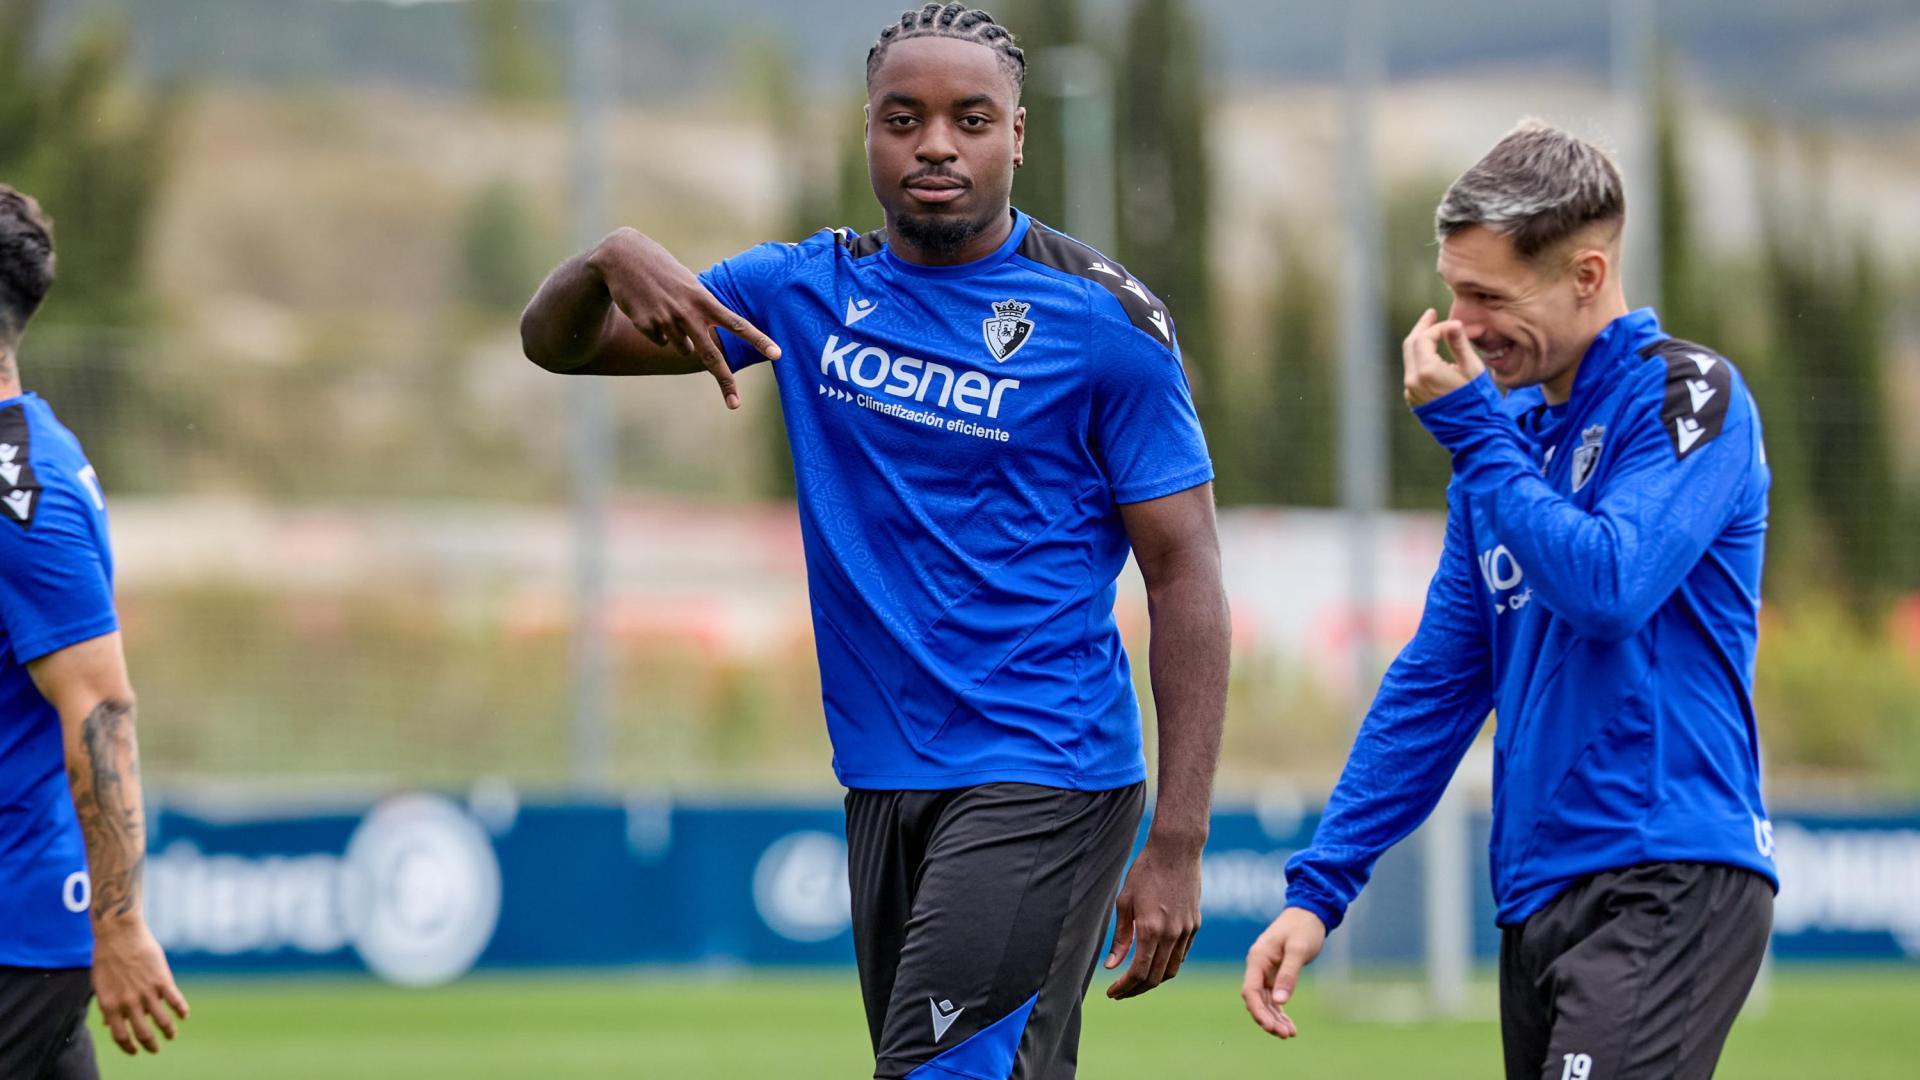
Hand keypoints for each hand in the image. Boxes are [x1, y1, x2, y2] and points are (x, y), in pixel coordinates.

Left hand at [91, 917, 188, 1055]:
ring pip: (162, 1021)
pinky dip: (181, 1011)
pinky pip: (176, 1001)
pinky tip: (184, 1015)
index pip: (121, 1036)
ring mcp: (147, 992)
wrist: (118, 933)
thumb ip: (108, 1006)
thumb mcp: (101, 985)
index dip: (129, 1047)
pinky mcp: (162, 980)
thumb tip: (108, 1023)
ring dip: (168, 1031)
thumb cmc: (106, 958)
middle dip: (151, 1045)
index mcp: (111, 1006)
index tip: (135, 1051)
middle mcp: (129, 1003)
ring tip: (171, 1035)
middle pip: (143, 1033)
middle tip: (155, 1048)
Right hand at [588, 227, 780, 409]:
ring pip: (682, 349)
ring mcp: (667, 321)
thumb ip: (700, 311)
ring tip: (665, 309)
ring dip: (679, 338)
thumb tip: (696, 351)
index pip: (738, 323)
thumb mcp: (687, 283)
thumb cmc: (661, 268)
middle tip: (735, 404)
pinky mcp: (647, 327)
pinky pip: (660, 341)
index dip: (759, 339)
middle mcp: (688, 313)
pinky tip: (647, 309)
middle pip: (711, 354)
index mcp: (703, 299)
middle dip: (725, 380)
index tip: (777, 353)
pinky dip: (656, 331)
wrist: (621, 257)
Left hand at [1102, 834, 1202, 998]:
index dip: (1124, 987)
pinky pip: (1182, 954)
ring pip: (1172, 969)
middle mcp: (1172, 934)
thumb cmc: (1146, 871)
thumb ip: (1120, 937)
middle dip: (1136, 989)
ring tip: (1135, 981)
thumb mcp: (1125, 902)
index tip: (1112, 993)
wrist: (1177, 850)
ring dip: (1153, 980)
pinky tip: (1154, 962)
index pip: (1139, 972)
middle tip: (1120, 992)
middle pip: (1156, 977)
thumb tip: (1112, 966)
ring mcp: (1187, 931)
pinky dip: (1167, 965)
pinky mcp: (1195, 925)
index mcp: (1151, 929)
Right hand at [1241, 906, 1326, 1038]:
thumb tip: (1281, 1002)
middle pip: (1256, 1000)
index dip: (1258, 1011)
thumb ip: (1289, 975)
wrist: (1309, 913)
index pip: (1250, 991)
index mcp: (1257, 959)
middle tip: (1286, 1035)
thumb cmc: (1303, 928)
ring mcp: (1265, 972)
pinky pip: (1273, 998)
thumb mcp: (1298, 950)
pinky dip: (1280, 1012)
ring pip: (1265, 1002)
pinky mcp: (1275, 975)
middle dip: (1268, 1019)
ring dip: (1275, 1018)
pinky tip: (1289, 1025)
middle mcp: (1258, 967)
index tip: (1271, 1027)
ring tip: (1289, 1034)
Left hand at [1401, 308, 1483, 407]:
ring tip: (1434, 333)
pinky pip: (1412, 374)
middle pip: (1410, 345)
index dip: (1438, 327)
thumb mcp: (1472, 369)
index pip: (1425, 337)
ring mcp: (1411, 392)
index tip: (1453, 325)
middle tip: (1431, 314)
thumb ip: (1459, 344)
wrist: (1474, 431)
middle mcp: (1413, 381)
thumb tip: (1453, 323)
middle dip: (1421, 328)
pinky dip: (1420, 361)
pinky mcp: (1414, 400)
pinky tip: (1432, 356)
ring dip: (1420, 344)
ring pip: (1410, 359)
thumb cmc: (1478, 399)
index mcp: (1427, 371)